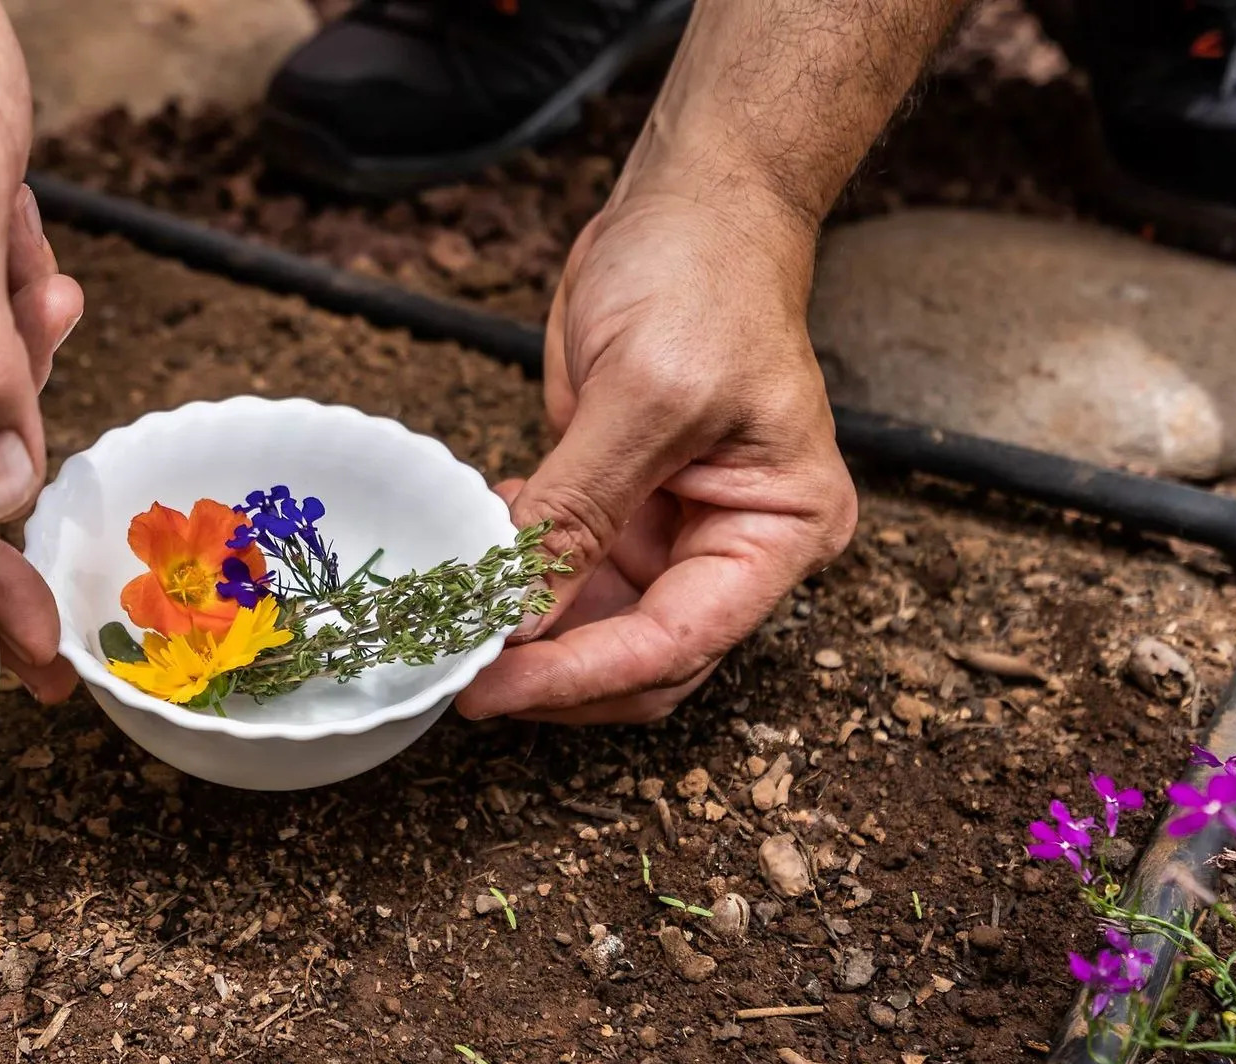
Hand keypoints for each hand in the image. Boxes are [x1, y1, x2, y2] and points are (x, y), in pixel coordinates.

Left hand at [456, 191, 856, 723]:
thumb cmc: (703, 277)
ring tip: (455, 615)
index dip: (581, 675)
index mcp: (780, 530)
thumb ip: (578, 514)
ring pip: (594, 629)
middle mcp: (733, 544)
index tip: (494, 686)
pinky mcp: (619, 506)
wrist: (692, 205)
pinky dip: (514, 577)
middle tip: (459, 674)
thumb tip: (518, 620)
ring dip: (525, 634)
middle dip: (552, 673)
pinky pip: (561, 573)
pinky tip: (476, 553)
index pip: (679, 642)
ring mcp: (672, 530)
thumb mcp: (643, 394)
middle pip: (643, 660)